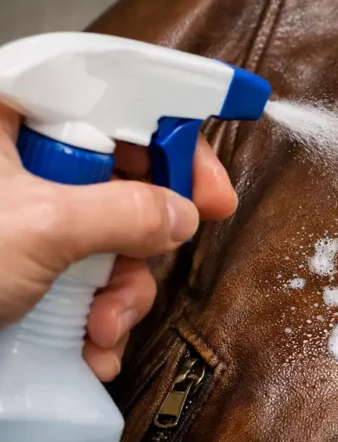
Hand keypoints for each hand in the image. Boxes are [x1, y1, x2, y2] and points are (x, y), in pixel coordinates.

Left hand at [0, 103, 236, 380]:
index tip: (212, 184)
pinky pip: (85, 275)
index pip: (112, 92)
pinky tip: (90, 348)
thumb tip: (181, 214)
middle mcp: (16, 156)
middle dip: (142, 236)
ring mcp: (19, 213)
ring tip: (102, 329)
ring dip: (121, 291)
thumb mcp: (39, 228)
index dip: (174, 131)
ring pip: (108, 234)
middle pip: (119, 173)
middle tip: (157, 260)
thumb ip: (125, 211)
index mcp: (7, 114)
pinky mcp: (20, 262)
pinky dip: (98, 314)